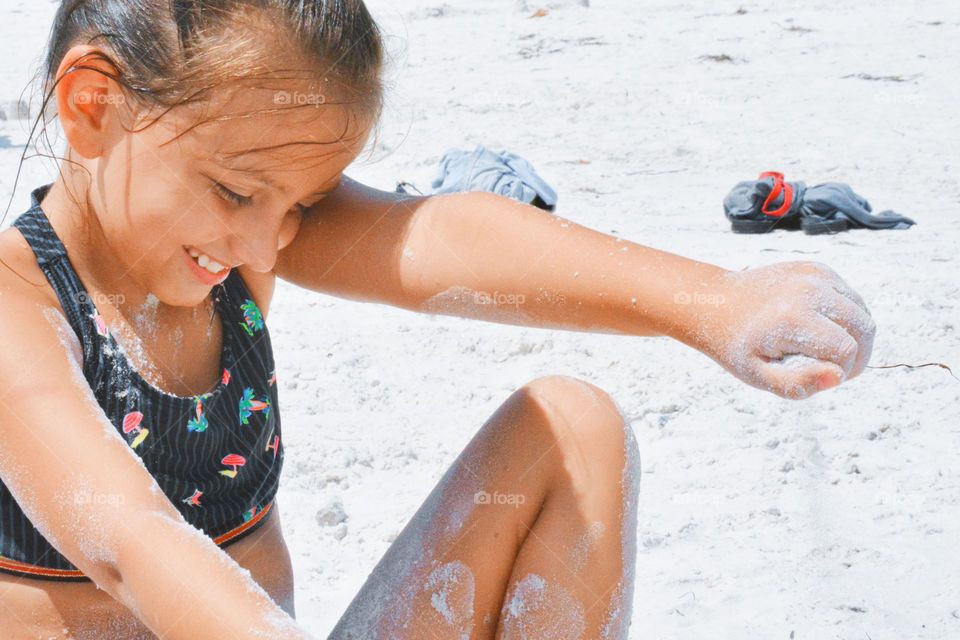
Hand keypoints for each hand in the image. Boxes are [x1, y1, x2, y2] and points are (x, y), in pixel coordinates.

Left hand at [699, 262, 875, 398]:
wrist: (717, 303)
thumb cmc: (737, 345)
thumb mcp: (757, 375)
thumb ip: (797, 384)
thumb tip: (837, 377)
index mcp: (793, 318)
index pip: (848, 351)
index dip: (842, 371)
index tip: (820, 375)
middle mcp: (808, 290)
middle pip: (864, 328)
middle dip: (857, 355)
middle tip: (832, 368)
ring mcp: (815, 275)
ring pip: (862, 312)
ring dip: (854, 336)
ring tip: (827, 350)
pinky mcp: (818, 269)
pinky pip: (851, 298)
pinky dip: (845, 317)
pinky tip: (820, 327)